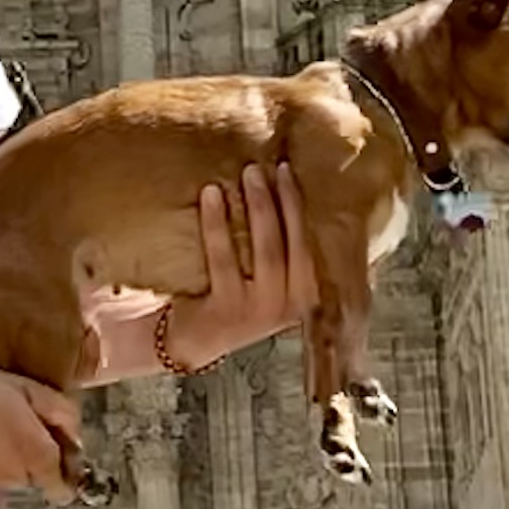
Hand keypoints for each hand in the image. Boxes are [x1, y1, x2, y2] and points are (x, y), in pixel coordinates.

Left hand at [89, 170, 311, 378]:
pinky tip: (210, 196)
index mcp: (308, 295)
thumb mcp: (271, 281)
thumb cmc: (235, 299)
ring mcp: (261, 311)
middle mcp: (292, 306)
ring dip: (258, 207)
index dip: (304, 208)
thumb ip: (286, 252)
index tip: (291, 171)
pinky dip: (217, 223)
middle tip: (271, 166)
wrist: (193, 341)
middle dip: (285, 201)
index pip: (315, 246)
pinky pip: (224, 259)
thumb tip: (285, 186)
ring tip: (247, 173)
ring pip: (266, 251)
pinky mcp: (228, 311)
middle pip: (294, 245)